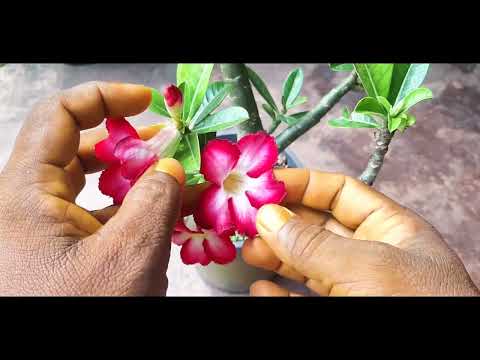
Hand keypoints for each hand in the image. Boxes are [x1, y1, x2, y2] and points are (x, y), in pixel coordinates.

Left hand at [0, 81, 184, 295]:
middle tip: (175, 151)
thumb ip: (154, 200)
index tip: (146, 102)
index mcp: (24, 196)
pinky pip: (100, 219)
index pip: (59, 117)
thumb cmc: (82, 315)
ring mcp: (46, 233)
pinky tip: (168, 220)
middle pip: (79, 151)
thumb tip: (170, 168)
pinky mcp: (63, 255)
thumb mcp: (128, 258)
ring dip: (140, 183)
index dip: (104, 98)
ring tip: (184, 189)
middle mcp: (28, 208)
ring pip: (94, 188)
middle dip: (132, 146)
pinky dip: (134, 214)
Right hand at [241, 169, 478, 295]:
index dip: (303, 184)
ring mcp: (354, 286)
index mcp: (391, 229)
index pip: (340, 193)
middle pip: (316, 226)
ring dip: (274, 254)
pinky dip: (278, 291)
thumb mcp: (368, 266)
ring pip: (304, 262)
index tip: (268, 182)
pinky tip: (262, 287)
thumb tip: (271, 218)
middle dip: (282, 220)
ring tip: (249, 250)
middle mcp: (370, 254)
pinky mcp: (338, 310)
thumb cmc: (422, 306)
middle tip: (249, 219)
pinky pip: (302, 296)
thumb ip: (315, 244)